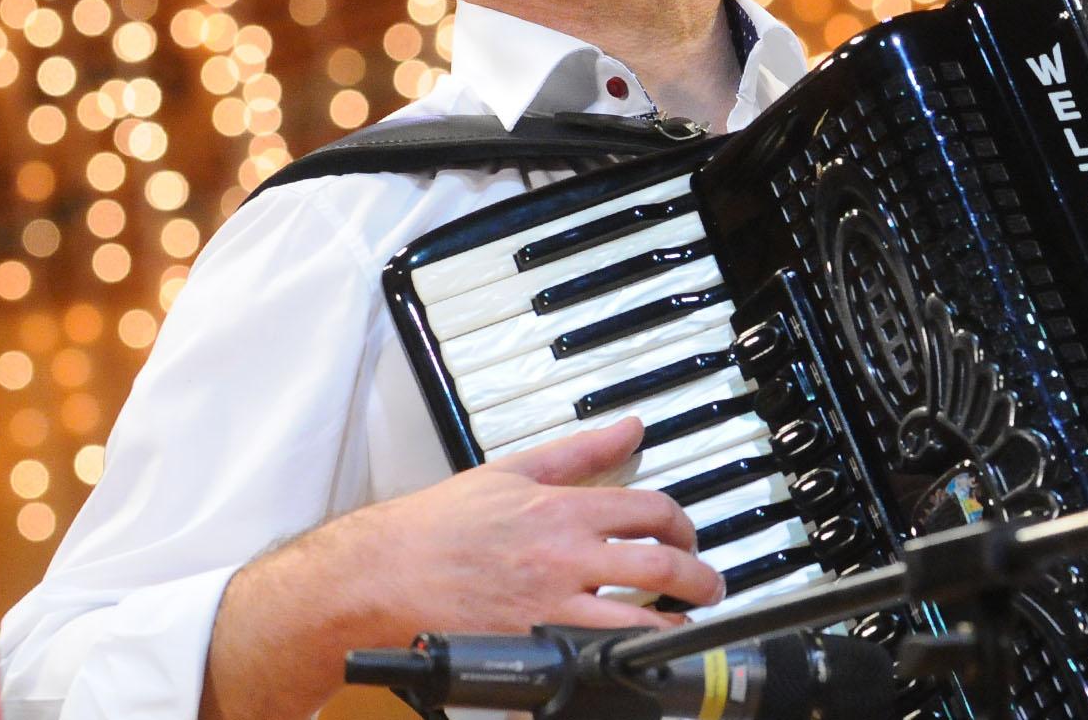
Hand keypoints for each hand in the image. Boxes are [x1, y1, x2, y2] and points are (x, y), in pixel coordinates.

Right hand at [204, 417, 724, 718]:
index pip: (651, 511)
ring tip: (684, 626)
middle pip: (659, 566)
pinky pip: (592, 659)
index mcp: (563, 510)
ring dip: (673, 625)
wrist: (379, 576)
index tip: (687, 538)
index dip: (683, 525)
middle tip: (708, 587)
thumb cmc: (437, 528)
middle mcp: (563, 558)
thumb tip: (630, 426)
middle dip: (699, 578)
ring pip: (636, 620)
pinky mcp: (531, 650)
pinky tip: (629, 659)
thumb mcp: (513, 471)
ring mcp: (549, 608)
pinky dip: (620, 660)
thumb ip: (581, 451)